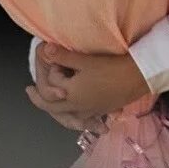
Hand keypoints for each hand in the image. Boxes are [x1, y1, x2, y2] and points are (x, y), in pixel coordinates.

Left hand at [26, 44, 150, 119]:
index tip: (44, 72)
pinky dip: (74, 116)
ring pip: (66, 116)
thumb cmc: (111, 68)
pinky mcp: (100, 111)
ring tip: (53, 102)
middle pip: (52, 108)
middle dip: (40, 100)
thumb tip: (44, 49)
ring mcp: (89, 111)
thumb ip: (63, 56)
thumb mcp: (85, 61)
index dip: (47, 78)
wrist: (137, 77)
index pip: (50, 89)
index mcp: (70, 95)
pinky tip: (77, 111)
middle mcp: (77, 106)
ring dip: (56, 109)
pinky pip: (81, 118)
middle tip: (30, 92)